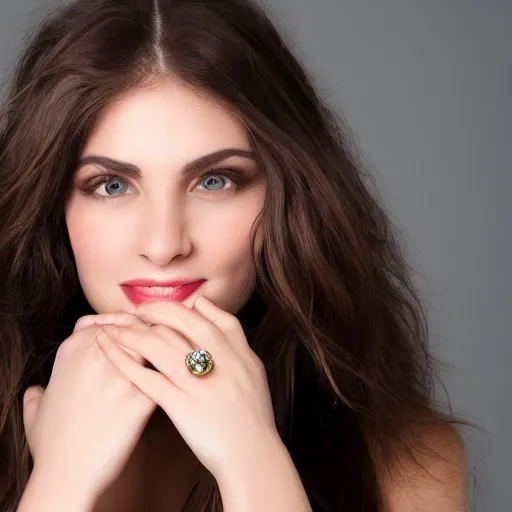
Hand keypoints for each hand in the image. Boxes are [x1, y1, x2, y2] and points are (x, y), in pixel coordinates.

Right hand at [22, 313, 157, 500]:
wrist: (67, 473)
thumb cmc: (52, 442)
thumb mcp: (36, 406)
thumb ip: (40, 390)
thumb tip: (38, 390)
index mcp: (74, 348)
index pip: (108, 320)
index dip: (125, 323)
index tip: (135, 330)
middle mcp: (98, 354)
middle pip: (135, 326)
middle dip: (150, 329)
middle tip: (160, 337)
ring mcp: (122, 374)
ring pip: (155, 342)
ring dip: (166, 345)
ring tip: (171, 352)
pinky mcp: (143, 396)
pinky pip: (167, 372)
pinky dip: (175, 371)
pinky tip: (179, 375)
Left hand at [95, 296, 280, 481]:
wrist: (252, 455)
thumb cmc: (252, 413)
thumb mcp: (252, 367)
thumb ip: (233, 335)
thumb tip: (205, 306)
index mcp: (236, 350)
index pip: (206, 314)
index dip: (178, 306)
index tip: (160, 307)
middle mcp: (219, 360)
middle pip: (181, 321)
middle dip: (153, 311)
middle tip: (135, 311)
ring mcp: (200, 382)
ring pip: (160, 345)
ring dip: (131, 332)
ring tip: (112, 327)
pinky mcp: (182, 406)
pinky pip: (149, 378)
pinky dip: (126, 362)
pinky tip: (110, 354)